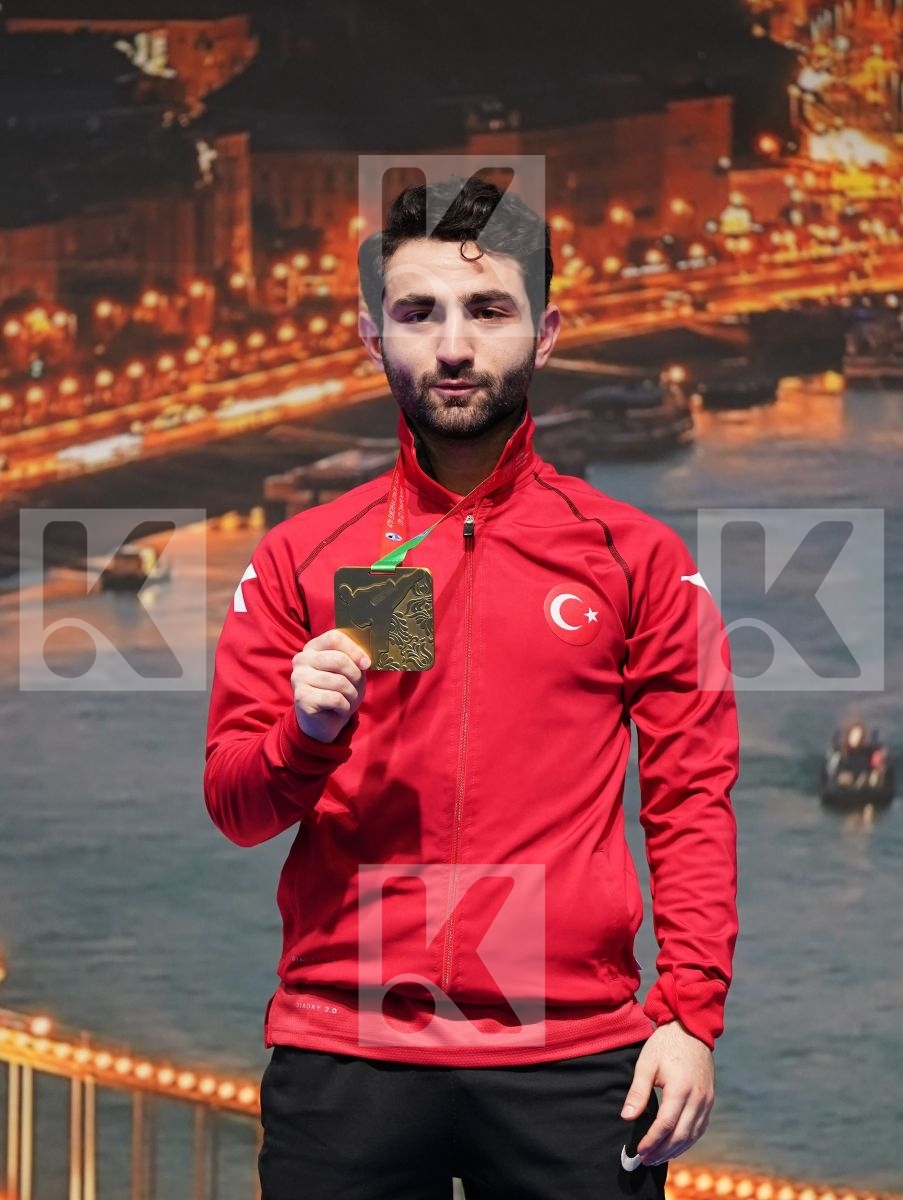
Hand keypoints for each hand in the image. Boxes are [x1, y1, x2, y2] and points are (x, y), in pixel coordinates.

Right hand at [291, 630, 369, 743]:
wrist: (322, 723)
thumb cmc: (338, 692)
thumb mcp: (349, 672)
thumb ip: (354, 660)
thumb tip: (364, 660)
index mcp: (312, 648)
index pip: (335, 638)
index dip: (355, 650)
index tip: (366, 664)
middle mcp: (301, 659)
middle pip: (339, 659)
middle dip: (356, 676)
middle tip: (356, 688)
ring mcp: (298, 678)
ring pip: (339, 682)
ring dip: (352, 694)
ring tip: (347, 700)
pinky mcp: (301, 697)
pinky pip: (335, 698)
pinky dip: (345, 707)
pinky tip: (339, 709)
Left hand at [620, 1020, 714, 1166]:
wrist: (691, 1029)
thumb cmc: (665, 1044)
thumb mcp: (646, 1063)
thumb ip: (637, 1092)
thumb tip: (626, 1117)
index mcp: (680, 1088)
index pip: (665, 1125)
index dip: (651, 1141)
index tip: (639, 1151)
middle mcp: (697, 1098)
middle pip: (680, 1135)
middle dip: (662, 1151)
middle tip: (645, 1161)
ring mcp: (706, 1101)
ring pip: (692, 1135)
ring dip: (675, 1150)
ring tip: (657, 1158)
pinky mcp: (709, 1100)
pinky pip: (700, 1128)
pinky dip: (687, 1141)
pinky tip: (675, 1146)